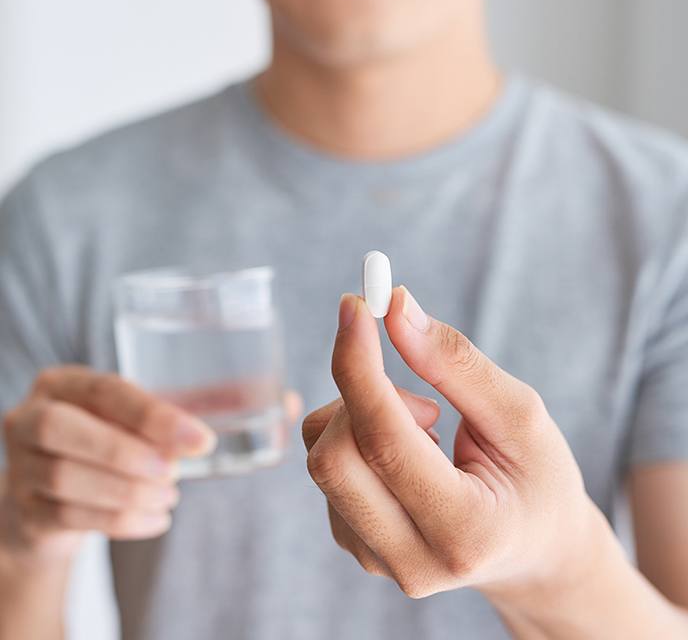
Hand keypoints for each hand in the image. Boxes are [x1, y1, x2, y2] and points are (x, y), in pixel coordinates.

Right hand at [1, 366, 217, 562]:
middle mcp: (28, 419)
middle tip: (173, 471)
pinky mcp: (24, 511)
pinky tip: (156, 519)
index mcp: (62, 385)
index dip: (153, 415)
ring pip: (65, 477)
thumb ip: (158, 424)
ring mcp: (19, 467)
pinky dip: (122, 520)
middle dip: (125, 451)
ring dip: (128, 491)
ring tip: (169, 496)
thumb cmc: (100, 446)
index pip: (105, 391)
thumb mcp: (125, 423)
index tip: (200, 440)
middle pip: (62, 428)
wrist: (51, 502)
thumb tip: (199, 439)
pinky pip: (70, 516)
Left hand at [302, 287, 603, 600]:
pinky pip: (327, 469)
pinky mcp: (354, 545)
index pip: (384, 441)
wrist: (534, 551)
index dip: (360, 366)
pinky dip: (357, 437)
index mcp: (465, 531)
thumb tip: (395, 309)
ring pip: (322, 458)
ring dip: (362, 416)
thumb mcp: (520, 415)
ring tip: (429, 431)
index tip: (354, 306)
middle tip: (421, 393)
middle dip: (361, 395)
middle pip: (334, 457)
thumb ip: (455, 362)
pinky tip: (407, 454)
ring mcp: (376, 560)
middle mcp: (411, 560)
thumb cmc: (538, 479)